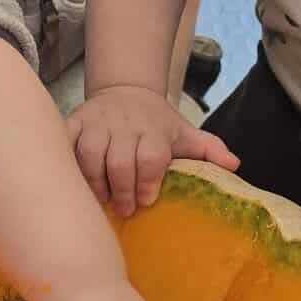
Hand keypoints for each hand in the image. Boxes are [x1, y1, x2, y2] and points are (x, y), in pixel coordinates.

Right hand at [69, 84, 238, 216]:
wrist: (126, 91)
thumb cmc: (158, 123)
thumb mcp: (186, 133)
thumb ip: (210, 149)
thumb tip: (235, 165)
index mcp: (154, 128)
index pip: (151, 156)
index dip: (148, 181)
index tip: (147, 201)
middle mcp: (125, 123)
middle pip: (120, 160)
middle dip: (123, 190)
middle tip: (125, 210)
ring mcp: (97, 122)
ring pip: (90, 154)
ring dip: (95, 183)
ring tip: (101, 202)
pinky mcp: (74, 122)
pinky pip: (65, 143)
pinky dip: (67, 163)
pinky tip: (73, 183)